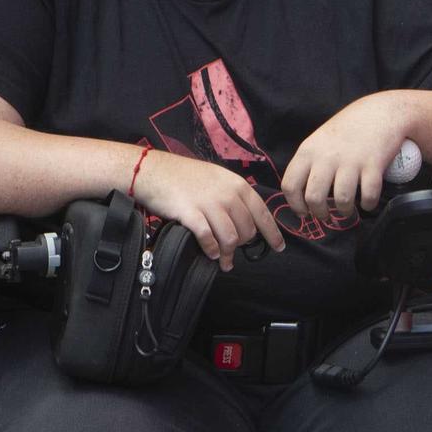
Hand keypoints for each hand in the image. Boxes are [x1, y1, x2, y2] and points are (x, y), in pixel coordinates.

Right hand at [132, 150, 286, 271]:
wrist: (153, 170)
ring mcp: (209, 203)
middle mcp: (227, 194)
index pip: (262, 213)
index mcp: (236, 185)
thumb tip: (246, 223)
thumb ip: (233, 197)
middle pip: (247, 230)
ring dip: (228, 254)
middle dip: (242, 245)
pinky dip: (211, 249)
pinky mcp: (191, 213)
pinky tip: (209, 253)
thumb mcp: (216, 178)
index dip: (272, 233)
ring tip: (224, 261)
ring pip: (230, 238)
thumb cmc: (184, 176)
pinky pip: (208, 238)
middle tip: (233, 250)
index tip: (278, 248)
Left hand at [279, 94, 410, 227]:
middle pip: (314, 198)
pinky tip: (367, 202)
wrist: (379, 112)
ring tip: (347, 210)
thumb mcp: (318, 141)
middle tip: (326, 216)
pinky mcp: (373, 165)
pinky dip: (368, 204)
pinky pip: (368, 196)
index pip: (290, 185)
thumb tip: (302, 194)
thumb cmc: (346, 129)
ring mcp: (350, 161)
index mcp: (307, 152)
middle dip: (320, 214)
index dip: (295, 205)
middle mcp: (326, 157)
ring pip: (341, 200)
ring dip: (345, 212)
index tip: (304, 213)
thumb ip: (309, 164)